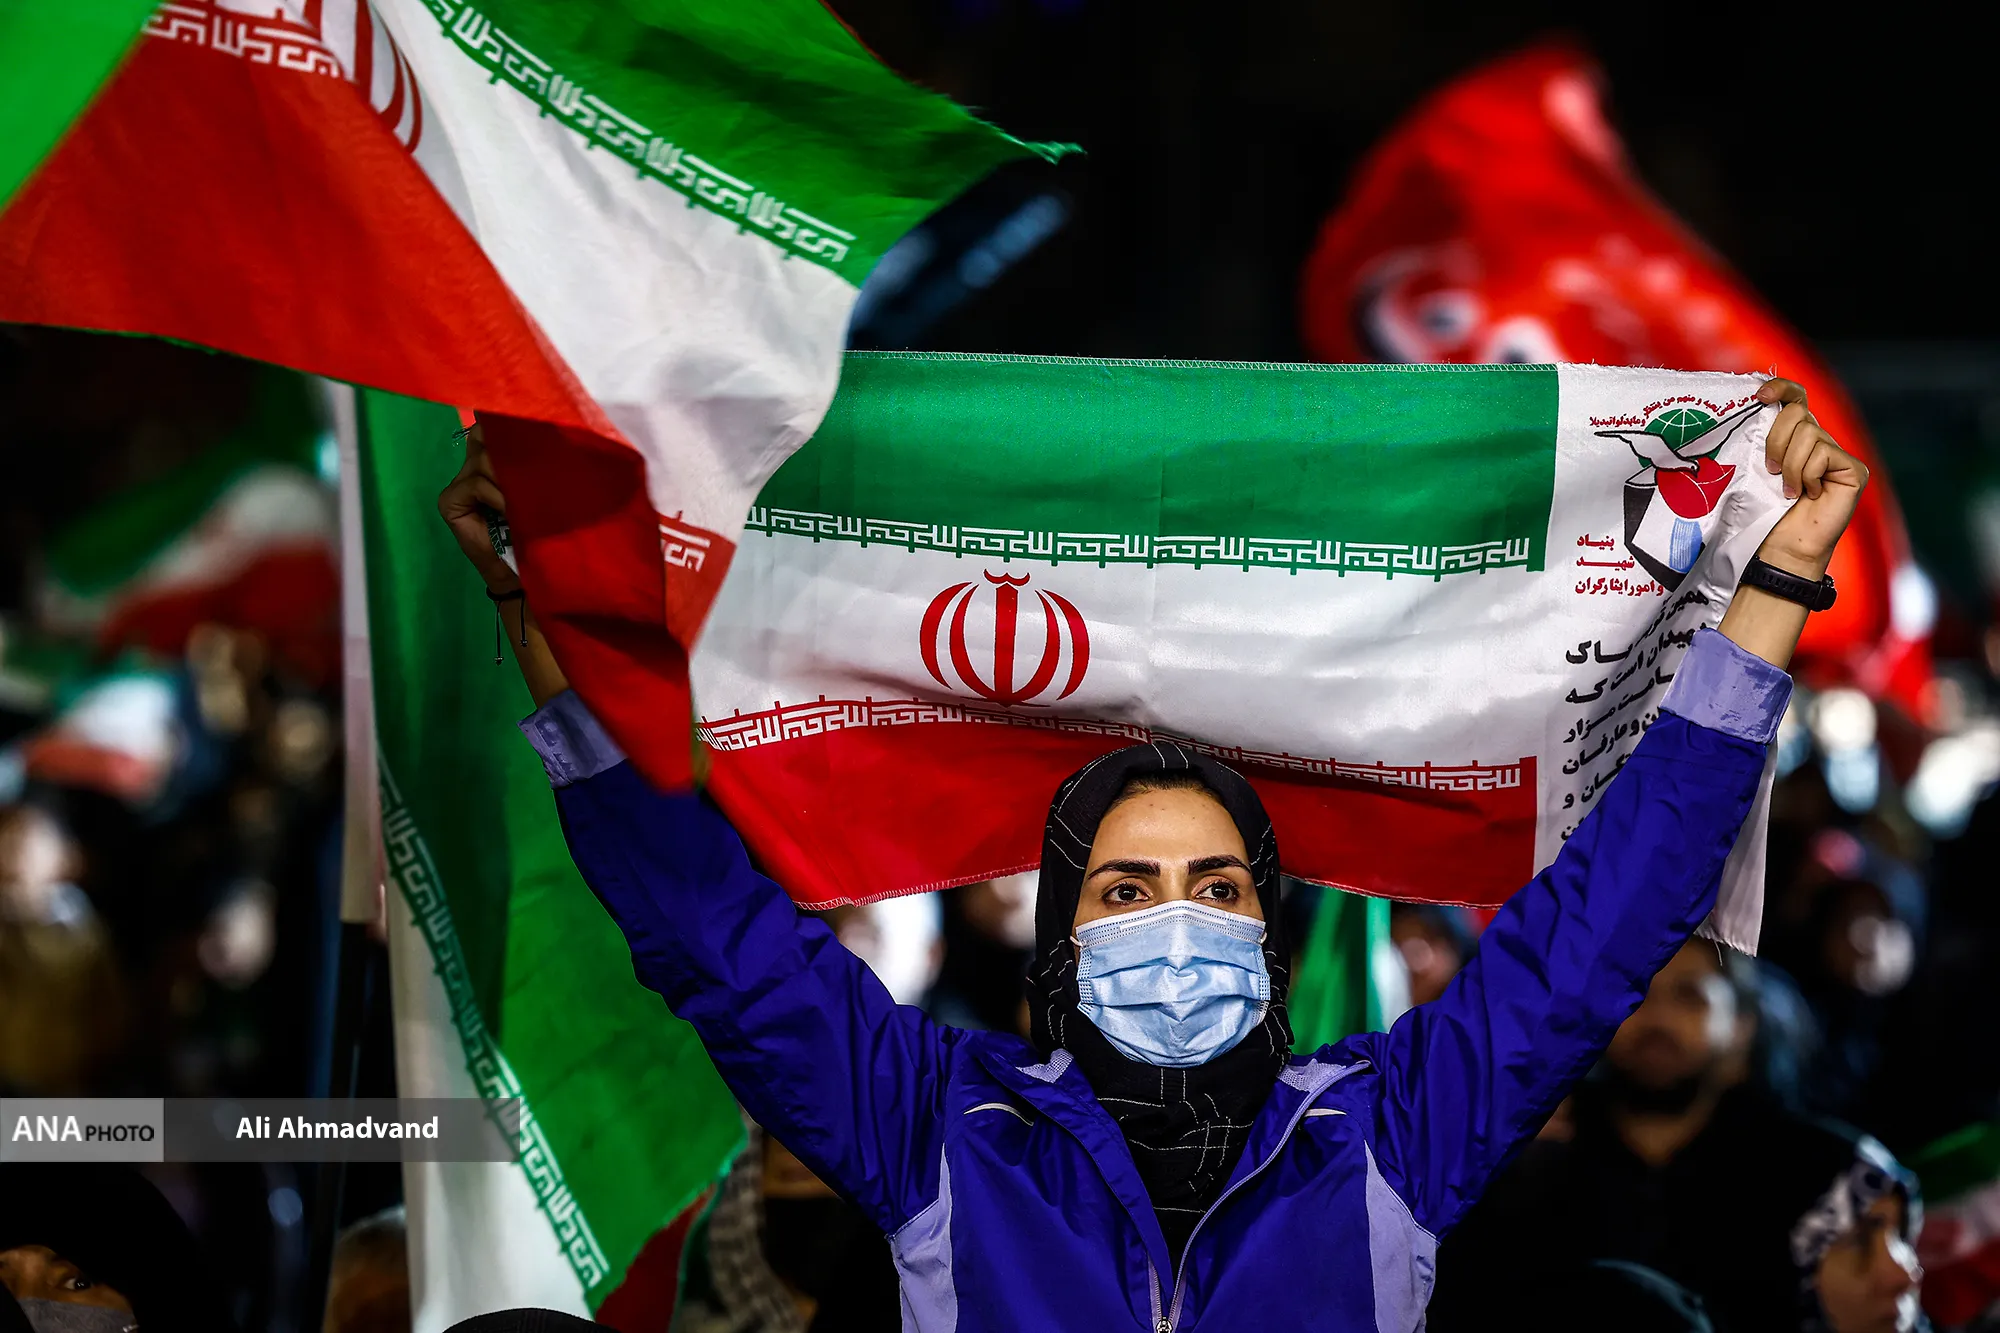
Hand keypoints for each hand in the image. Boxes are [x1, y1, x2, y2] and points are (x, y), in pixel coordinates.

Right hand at [436, 423, 520, 593]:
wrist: (518, 572)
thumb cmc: (533, 532)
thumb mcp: (536, 492)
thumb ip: (531, 466)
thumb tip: (546, 432)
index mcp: (491, 460)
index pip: (491, 428)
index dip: (505, 422)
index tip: (528, 418)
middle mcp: (470, 466)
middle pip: (486, 439)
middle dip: (513, 453)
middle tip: (533, 472)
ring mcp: (458, 484)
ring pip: (484, 461)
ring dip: (509, 479)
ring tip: (525, 499)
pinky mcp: (450, 501)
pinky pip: (476, 484)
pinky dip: (498, 496)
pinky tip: (510, 510)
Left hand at [1752, 378, 1868, 578]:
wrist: (1783, 546)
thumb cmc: (1766, 511)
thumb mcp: (1756, 468)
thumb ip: (1762, 440)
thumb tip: (1752, 409)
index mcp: (1795, 438)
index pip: (1795, 398)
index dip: (1780, 389)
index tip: (1759, 396)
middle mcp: (1820, 441)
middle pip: (1798, 413)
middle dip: (1775, 440)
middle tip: (1769, 470)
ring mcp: (1839, 455)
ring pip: (1808, 433)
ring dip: (1789, 464)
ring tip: (1788, 489)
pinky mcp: (1853, 469)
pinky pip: (1823, 453)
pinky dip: (1806, 475)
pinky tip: (1808, 494)